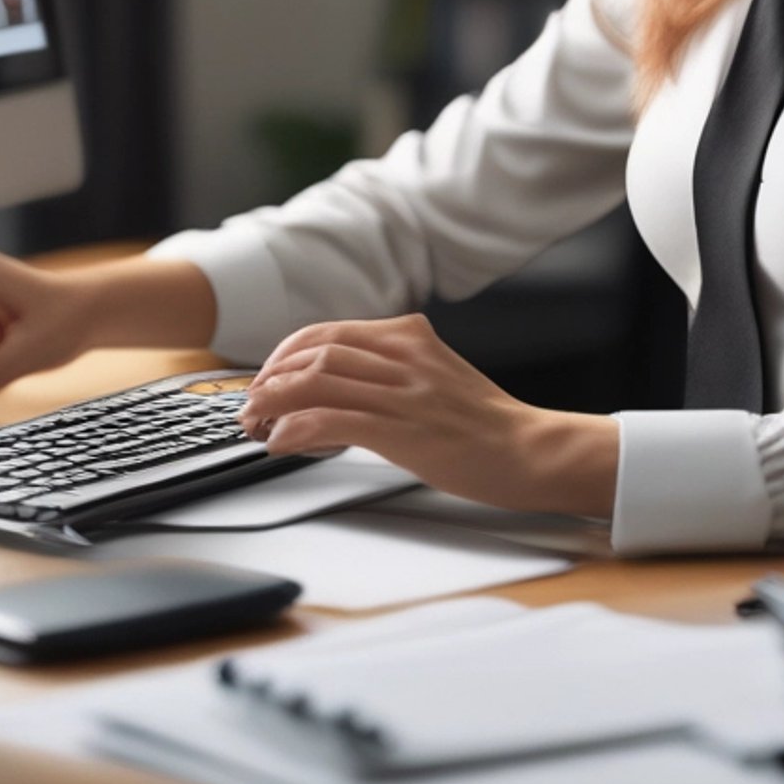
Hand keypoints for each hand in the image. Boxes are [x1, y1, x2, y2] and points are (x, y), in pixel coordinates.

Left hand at [236, 314, 620, 518]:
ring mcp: (403, 392)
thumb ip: (392, 369)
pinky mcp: (404, 430)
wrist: (531, 450)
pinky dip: (297, 428)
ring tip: (255, 423)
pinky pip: (333, 418)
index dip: (286, 354)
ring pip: (317, 381)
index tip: (267, 377)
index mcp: (410, 337)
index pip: (328, 332)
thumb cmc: (485, 424)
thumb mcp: (435, 376)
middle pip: (315, 351)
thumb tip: (335, 386)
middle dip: (272, 377)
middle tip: (252, 403)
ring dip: (273, 402)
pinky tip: (281, 442)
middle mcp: (404, 356)